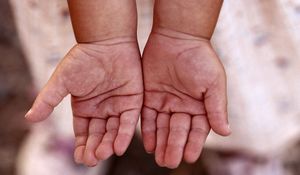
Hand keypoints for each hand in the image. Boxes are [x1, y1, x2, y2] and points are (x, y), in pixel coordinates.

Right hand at [25, 38, 142, 166]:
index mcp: (85, 108)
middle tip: (92, 159)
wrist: (107, 42)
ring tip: (103, 154)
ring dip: (109, 144)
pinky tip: (118, 147)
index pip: (83, 133)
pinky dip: (124, 135)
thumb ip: (48, 100)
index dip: (82, 146)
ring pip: (114, 131)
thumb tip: (29, 118)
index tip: (80, 158)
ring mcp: (117, 106)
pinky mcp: (133, 101)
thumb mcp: (62, 81)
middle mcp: (102, 110)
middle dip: (95, 148)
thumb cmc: (83, 59)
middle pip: (99, 135)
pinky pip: (129, 122)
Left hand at [141, 30, 229, 167]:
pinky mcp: (150, 97)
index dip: (193, 143)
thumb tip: (226, 132)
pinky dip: (148, 130)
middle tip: (169, 162)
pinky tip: (148, 144)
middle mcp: (183, 108)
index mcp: (200, 107)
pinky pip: (148, 117)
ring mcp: (166, 103)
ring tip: (159, 158)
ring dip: (161, 143)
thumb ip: (217, 107)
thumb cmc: (200, 58)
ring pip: (163, 128)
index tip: (189, 157)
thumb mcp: (213, 82)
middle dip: (174, 147)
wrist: (177, 37)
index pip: (197, 130)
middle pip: (178, 132)